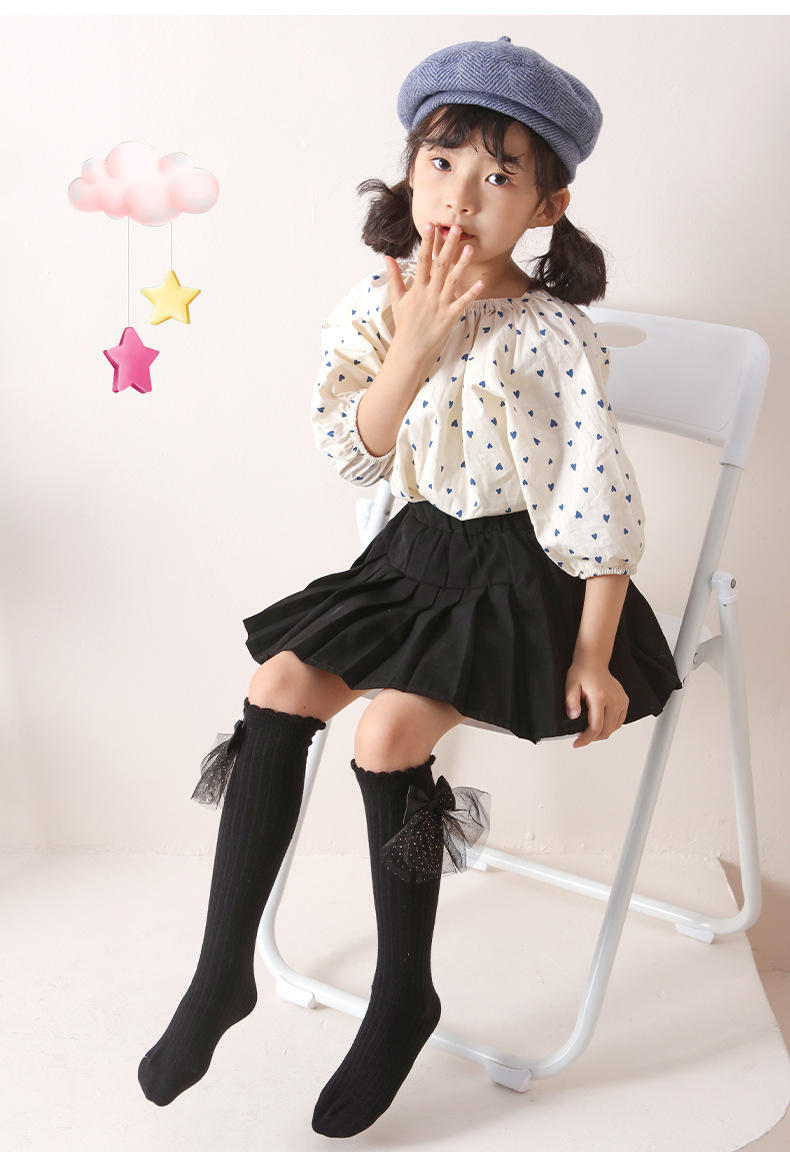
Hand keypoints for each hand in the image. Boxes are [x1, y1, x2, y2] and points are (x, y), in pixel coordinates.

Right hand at [383, 224, 483, 370]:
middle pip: (440, 265)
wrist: (410, 350)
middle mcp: (429, 293)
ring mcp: (440, 304)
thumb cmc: (405, 324)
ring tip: (470, 248)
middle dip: (448, 246)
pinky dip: (472, 292)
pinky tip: (481, 281)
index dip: (427, 241)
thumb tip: (387, 257)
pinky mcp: (450, 316)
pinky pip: (463, 302)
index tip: (431, 225)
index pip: (423, 259)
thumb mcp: (398, 299)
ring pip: (453, 280)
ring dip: (462, 264)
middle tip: (456, 228)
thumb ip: (394, 277)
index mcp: (417, 287)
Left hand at [565, 654, 628, 748]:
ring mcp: (621, 701)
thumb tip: (573, 717)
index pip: (596, 727)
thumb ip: (570, 701)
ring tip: (589, 730)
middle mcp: (614, 700)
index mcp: (600, 697)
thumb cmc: (582, 672)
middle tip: (581, 737)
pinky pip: (620, 721)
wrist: (594, 661)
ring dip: (602, 733)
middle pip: (606, 731)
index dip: (586, 739)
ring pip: (614, 728)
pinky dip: (610, 726)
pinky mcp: (625, 701)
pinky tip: (600, 723)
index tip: (577, 743)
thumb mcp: (570, 685)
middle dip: (593, 738)